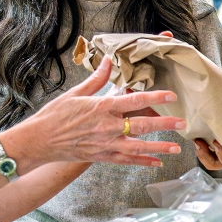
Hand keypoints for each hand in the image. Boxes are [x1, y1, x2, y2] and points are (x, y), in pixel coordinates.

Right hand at [8, 57, 186, 167]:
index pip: (133, 101)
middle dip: (164, 124)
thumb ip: (97, 79)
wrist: (39, 142)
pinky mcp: (101, 157)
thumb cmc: (55, 115)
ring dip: (158, 148)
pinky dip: (142, 162)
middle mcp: (106, 128)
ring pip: (137, 147)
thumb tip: (108, 59)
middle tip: (182, 123)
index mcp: (101, 108)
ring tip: (176, 147)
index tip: (171, 95)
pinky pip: (126, 161)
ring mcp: (105, 145)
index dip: (154, 96)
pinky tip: (156, 163)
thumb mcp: (76, 94)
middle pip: (141, 125)